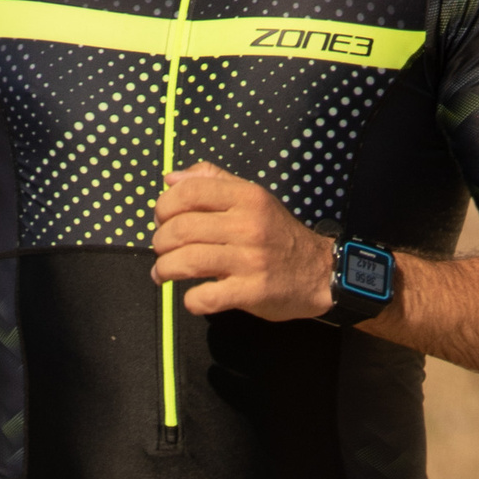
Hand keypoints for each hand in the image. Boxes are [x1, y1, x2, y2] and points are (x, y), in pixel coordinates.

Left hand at [149, 163, 332, 321]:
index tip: (162, 220)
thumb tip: (171, 179)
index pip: (189, 192)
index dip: (164, 207)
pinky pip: (205, 297)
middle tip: (162, 251)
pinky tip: (193, 295)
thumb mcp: (253, 197)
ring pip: (187, 262)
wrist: (318, 272)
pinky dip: (190, 300)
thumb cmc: (278, 234)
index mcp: (246, 197)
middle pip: (181, 229)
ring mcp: (250, 260)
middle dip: (160, 242)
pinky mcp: (252, 291)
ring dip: (165, 269)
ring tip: (163, 273)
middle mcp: (248, 225)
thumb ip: (213, 182)